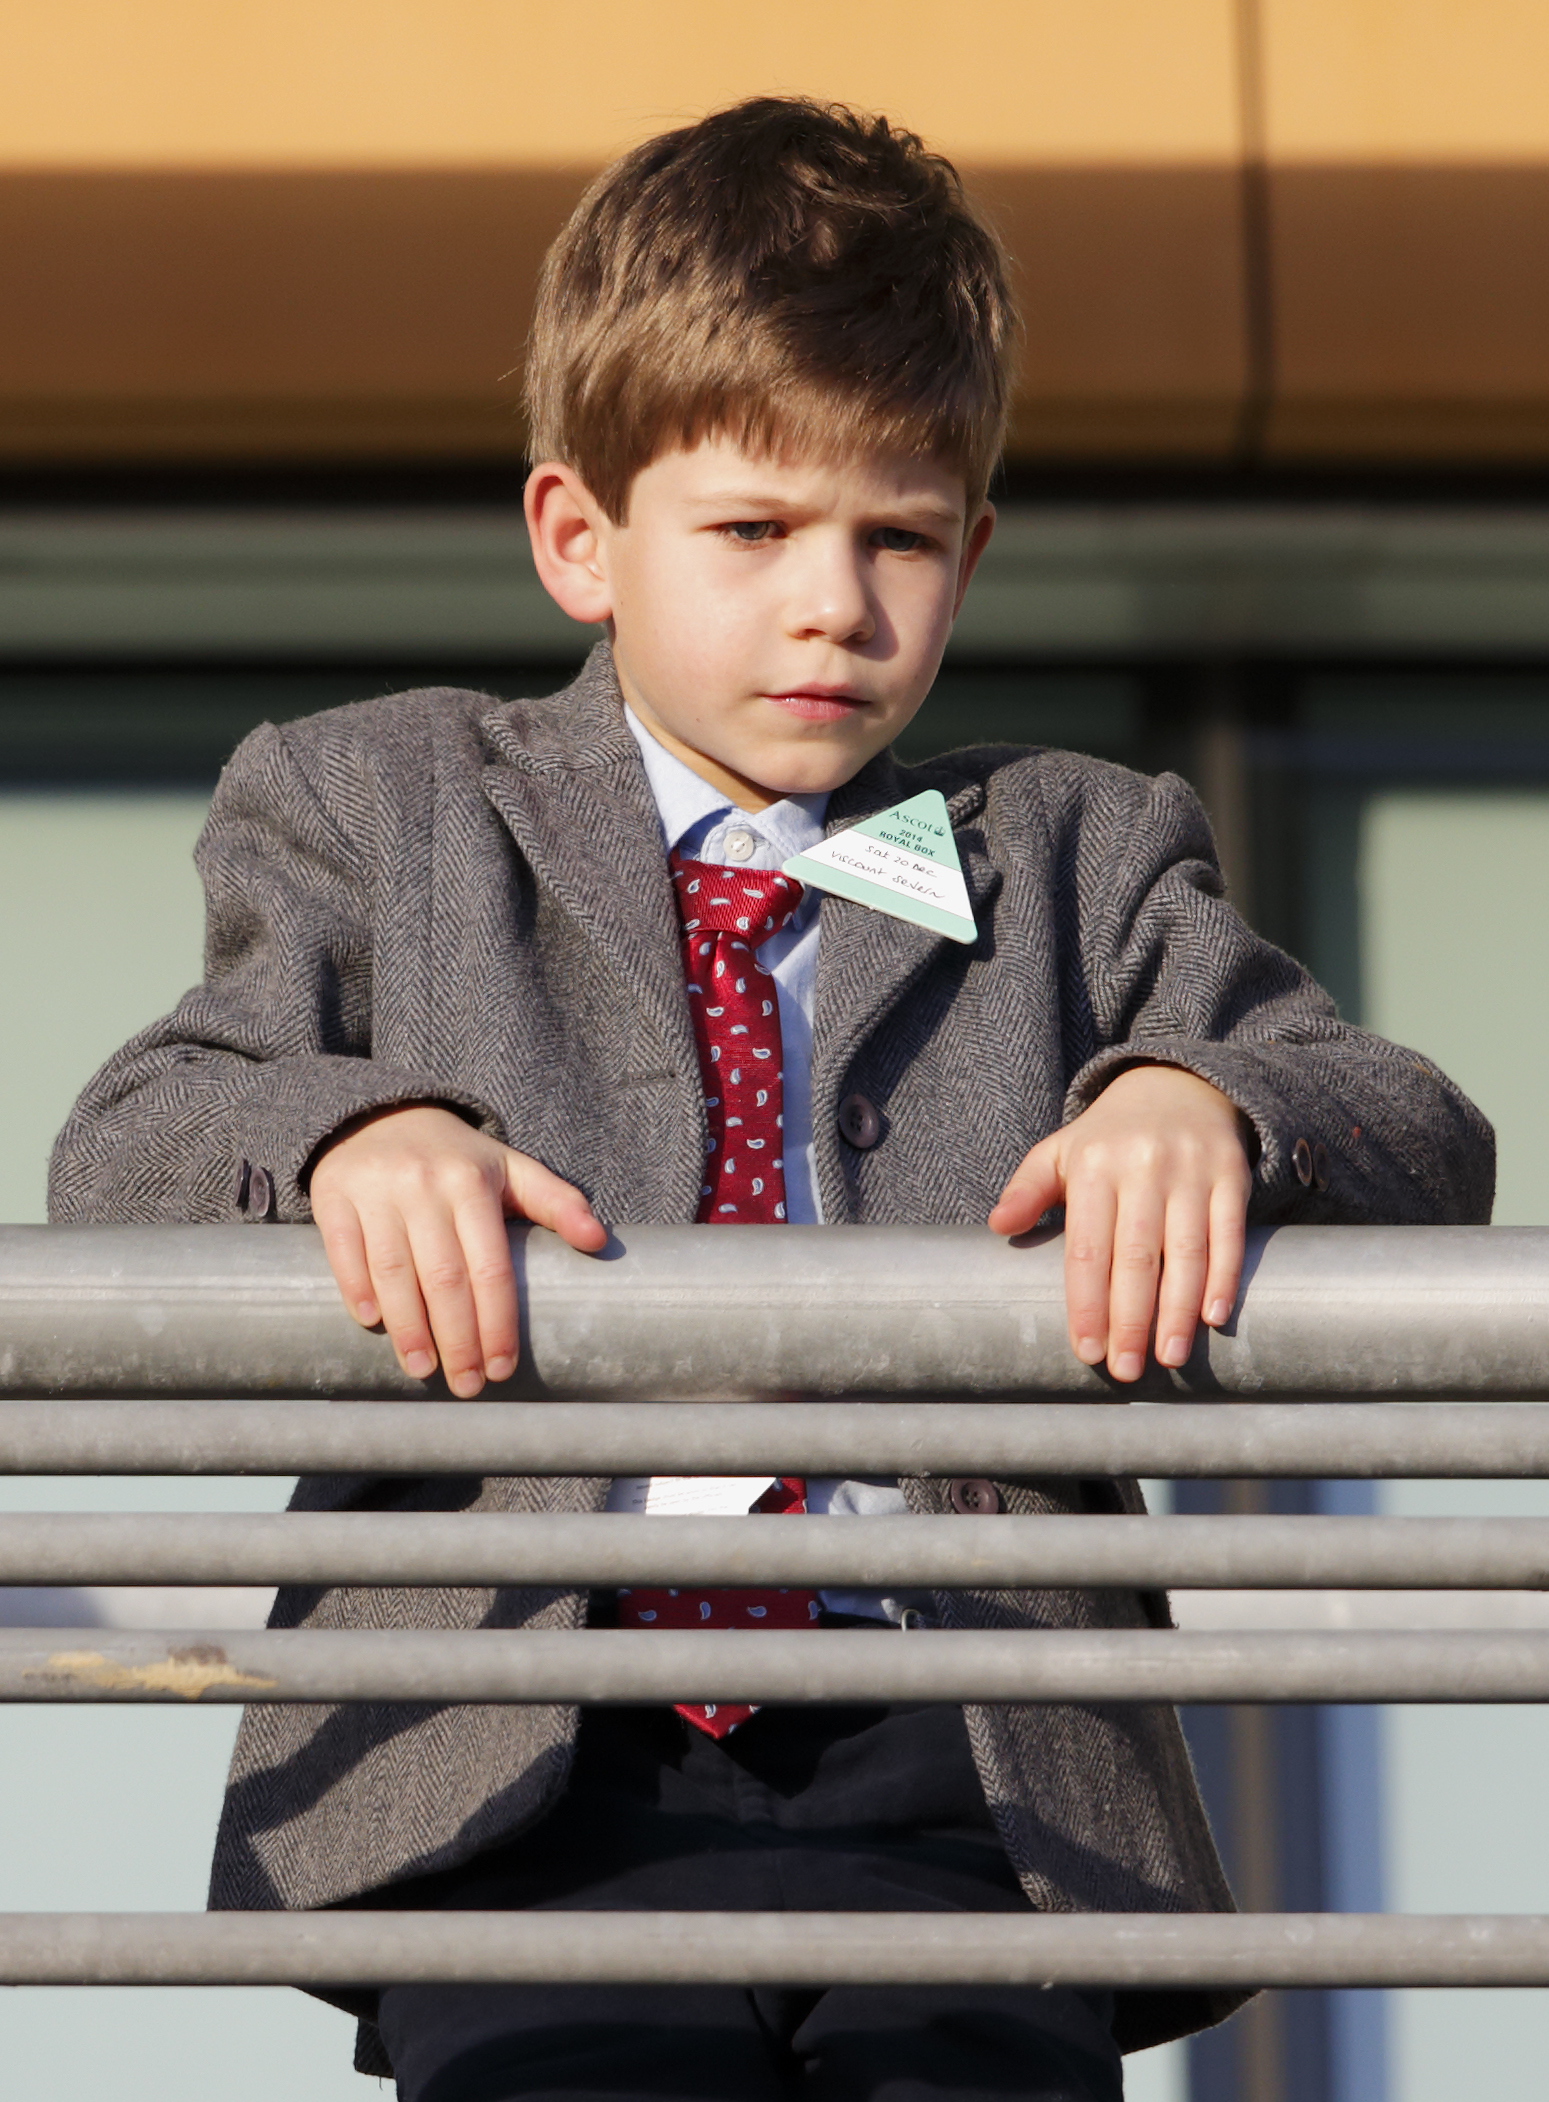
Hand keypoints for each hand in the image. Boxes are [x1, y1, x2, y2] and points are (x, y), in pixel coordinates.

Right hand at [309, 1105, 606, 1396]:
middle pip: (443, 1278)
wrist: (383, 1113)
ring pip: (392, 1272)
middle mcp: (424, 1185)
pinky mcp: (333, 1195)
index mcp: (472, 1183)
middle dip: (459, 1339)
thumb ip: (557, 1202)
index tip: (504, 1367)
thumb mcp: (510, 1168)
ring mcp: (375, 1190)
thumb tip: (600, 1241)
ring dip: (408, 1329)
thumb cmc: (456, 1159)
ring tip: (423, 1371)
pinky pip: (343, 1251)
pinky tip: (371, 1325)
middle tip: (469, 1385)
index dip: (498, 1322)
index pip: (490, 1266)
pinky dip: (356, 1290)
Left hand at [987, 1066, 1250, 1382]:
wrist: (1178, 1085)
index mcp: (1095, 1167)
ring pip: (1186, 1251)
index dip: (1087, 1302)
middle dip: (1130, 1319)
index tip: (1086, 1350)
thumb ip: (1027, 1189)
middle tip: (1125, 1370)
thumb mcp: (1061, 1152)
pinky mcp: (1231, 1176)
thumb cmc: (1109, 1138)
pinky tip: (1214, 1317)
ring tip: (1170, 1357)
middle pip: (1136, 1256)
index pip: (1087, 1247)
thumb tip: (998, 1226)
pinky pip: (1229, 1234)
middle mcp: (1143, 1167)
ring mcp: (1191, 1171)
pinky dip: (1224, 1278)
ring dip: (1178, 1310)